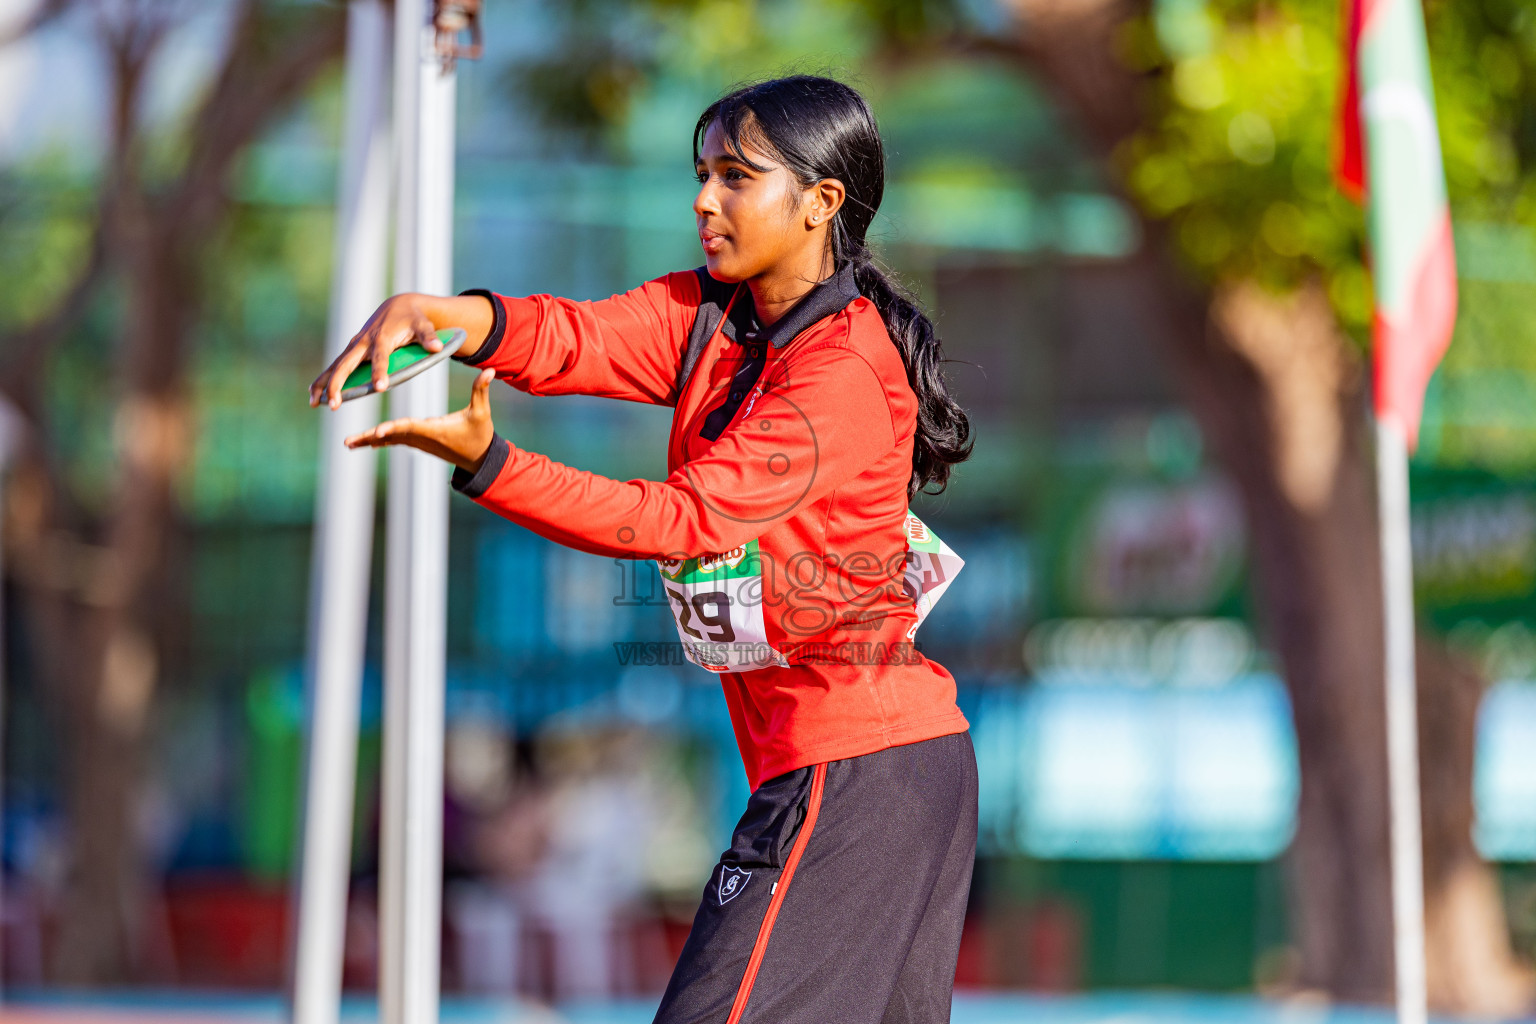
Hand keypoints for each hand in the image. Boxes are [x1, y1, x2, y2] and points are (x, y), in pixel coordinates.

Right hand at [310, 293, 443, 409]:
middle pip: (347, 365)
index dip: (380, 372)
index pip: (380, 358)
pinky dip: (324, 379)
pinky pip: (335, 366)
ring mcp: (355, 346)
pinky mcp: (352, 350)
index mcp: (382, 338)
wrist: (398, 306)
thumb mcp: (423, 325)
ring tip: (314, 403)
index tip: (380, 388)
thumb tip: (436, 347)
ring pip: (335, 366)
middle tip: (334, 404)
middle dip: (339, 384)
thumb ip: (429, 336)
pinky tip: (315, 395)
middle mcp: (364, 343)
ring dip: (324, 384)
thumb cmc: (413, 319)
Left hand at [344, 368, 498, 472]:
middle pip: (392, 436)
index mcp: (434, 429)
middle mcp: (422, 438)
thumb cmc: (480, 435)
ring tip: (348, 443)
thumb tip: (490, 370)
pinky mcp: (419, 443)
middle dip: (370, 438)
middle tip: (349, 441)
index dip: (393, 428)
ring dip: (368, 441)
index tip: (377, 432)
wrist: (480, 459)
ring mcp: (419, 442)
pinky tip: (364, 441)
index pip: (410, 427)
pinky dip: (379, 440)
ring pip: (390, 440)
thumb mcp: (482, 412)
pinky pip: (395, 441)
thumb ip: (481, 390)